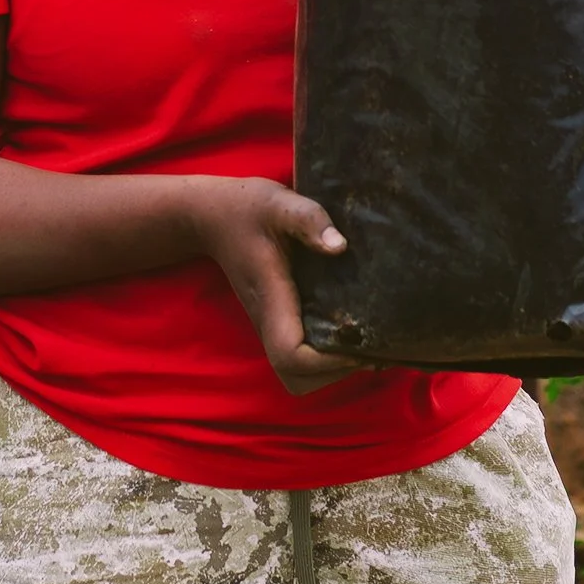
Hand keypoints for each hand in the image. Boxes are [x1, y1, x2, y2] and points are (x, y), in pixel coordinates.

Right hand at [183, 177, 369, 396]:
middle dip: (336, 371)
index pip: (291, 356)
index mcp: (271, 300)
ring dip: (333, 369)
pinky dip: (327, 357)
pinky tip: (351, 328)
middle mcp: (269, 322)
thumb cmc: (247, 208)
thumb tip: (340, 246)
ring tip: (365, 339)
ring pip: (299, 376)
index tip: (359, 338)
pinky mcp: (278, 321)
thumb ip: (308, 220)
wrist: (213, 217)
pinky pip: (301, 357)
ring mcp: (271, 325)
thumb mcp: (280, 204)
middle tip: (370, 342)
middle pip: (298, 379)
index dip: (328, 361)